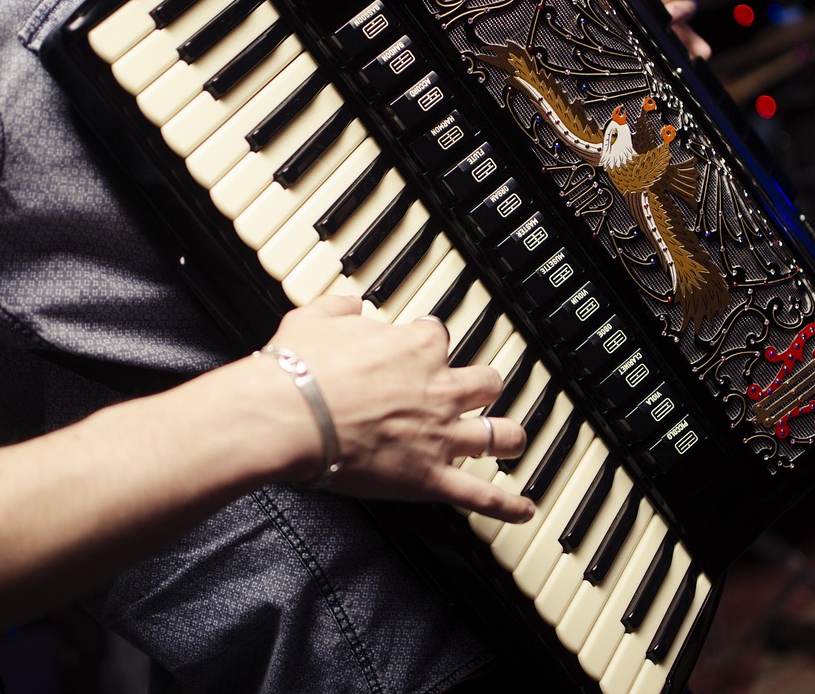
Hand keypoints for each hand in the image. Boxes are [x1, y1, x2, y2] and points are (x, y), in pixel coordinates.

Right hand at [263, 296, 532, 522]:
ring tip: (508, 441)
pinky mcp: (430, 478)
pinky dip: (508, 505)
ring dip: (506, 437)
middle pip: (485, 382)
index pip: (438, 336)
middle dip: (481, 386)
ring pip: (498, 435)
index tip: (419, 348)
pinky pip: (482, 496)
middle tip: (471, 391)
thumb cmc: (299, 371)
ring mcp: (440, 436)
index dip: (429, 342)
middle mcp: (439, 389)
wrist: (289, 415)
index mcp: (416, 347)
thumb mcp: (315, 318)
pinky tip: (524, 510)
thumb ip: (342, 308)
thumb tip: (353, 304)